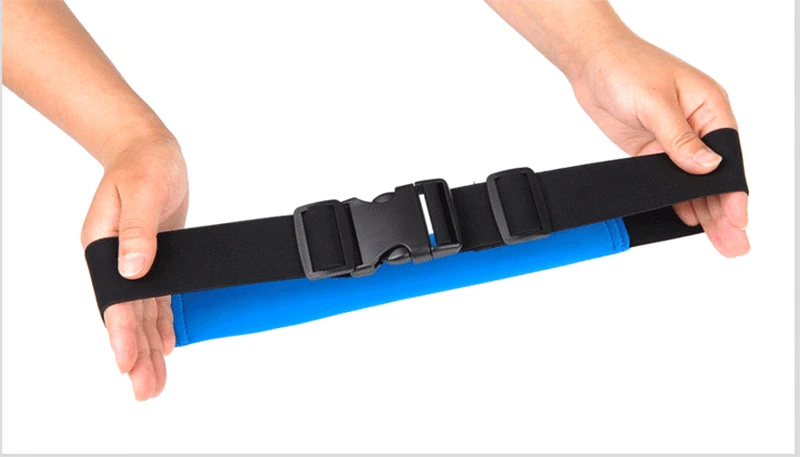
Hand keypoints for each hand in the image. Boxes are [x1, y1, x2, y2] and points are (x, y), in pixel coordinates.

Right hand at [81, 132, 188, 399]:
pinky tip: (165, 347)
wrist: (149, 150)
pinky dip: (160, 325)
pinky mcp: (155, 260)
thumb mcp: (142, 190)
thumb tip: (135, 269)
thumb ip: (139, 231)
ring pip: (142, 314)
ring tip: (155, 383)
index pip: (114, 298)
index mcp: (103, 246)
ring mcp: (134, 263)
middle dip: (136, 354)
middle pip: (126, 315)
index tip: (126, 361)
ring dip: (148, 348)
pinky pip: (157, 300)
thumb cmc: (144, 164)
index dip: (121, 332)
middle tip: (145, 390)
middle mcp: (115, 261)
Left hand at [569, 34, 748, 256]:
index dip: (734, 189)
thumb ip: (679, 137)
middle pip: (717, 175)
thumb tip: (708, 166)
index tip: (737, 217)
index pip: (729, 155)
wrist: (592, 63)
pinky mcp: (652, 151)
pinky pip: (669, 181)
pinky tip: (688, 222)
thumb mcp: (654, 101)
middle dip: (726, 210)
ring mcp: (675, 141)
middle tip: (735, 244)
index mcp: (709, 107)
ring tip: (721, 243)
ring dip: (705, 212)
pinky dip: (679, 201)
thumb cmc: (626, 67)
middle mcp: (697, 126)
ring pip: (695, 183)